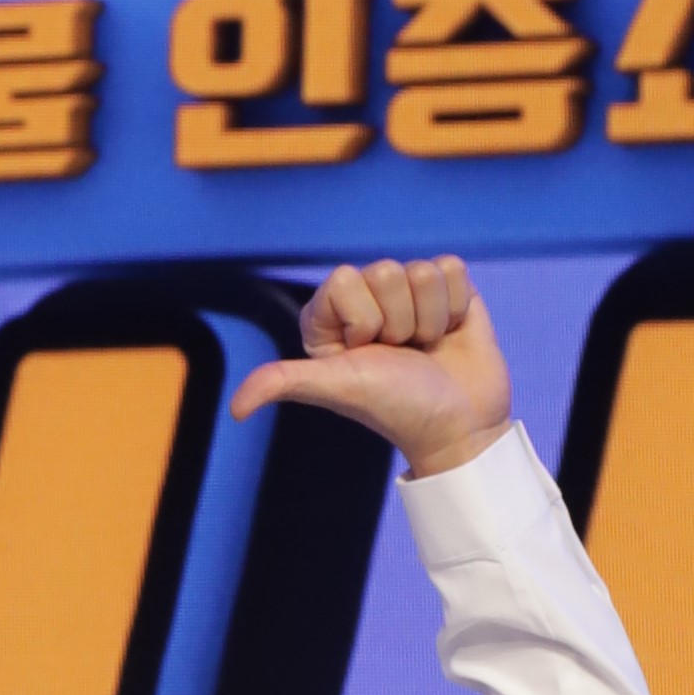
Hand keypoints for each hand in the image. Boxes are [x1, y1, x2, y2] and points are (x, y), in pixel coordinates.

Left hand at [229, 255, 511, 478]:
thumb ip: (283, 383)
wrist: (458, 425)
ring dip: (428, 319)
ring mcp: (406, 293)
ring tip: (423, 349)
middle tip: (400, 355)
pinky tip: (446, 335)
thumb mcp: (336, 389)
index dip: (361, 319)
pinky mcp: (446, 289)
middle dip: (398, 321)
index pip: (345, 278)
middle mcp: (364, 299)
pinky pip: (452, 269)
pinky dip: (455, 308)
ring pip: (422, 270)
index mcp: (328, 317)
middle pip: (386, 270)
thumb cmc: (394, 408)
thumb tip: (235, 410)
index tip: (364, 353)